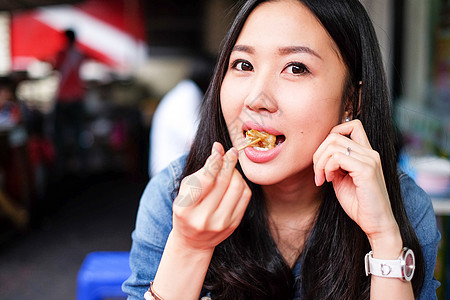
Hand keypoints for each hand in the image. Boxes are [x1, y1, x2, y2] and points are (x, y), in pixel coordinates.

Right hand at [172, 142, 251, 250]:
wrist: (193, 241)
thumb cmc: (187, 210)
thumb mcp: (185, 192)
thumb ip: (201, 171)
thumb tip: (218, 149)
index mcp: (185, 209)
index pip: (205, 180)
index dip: (214, 161)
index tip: (219, 148)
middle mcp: (204, 218)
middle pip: (224, 181)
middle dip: (228, 162)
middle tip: (230, 152)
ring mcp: (221, 223)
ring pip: (237, 187)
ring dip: (236, 172)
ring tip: (230, 169)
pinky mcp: (234, 224)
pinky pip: (245, 196)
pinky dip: (242, 183)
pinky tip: (234, 181)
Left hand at [312, 120, 400, 247]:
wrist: (376, 224)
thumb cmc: (359, 204)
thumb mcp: (341, 179)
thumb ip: (334, 164)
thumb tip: (321, 154)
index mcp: (366, 153)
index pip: (351, 124)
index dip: (332, 135)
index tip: (324, 158)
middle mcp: (370, 153)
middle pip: (335, 135)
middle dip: (318, 153)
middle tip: (317, 174)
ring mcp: (370, 160)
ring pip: (333, 144)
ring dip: (320, 162)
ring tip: (321, 179)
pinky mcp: (366, 170)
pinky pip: (337, 157)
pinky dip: (327, 168)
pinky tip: (327, 181)